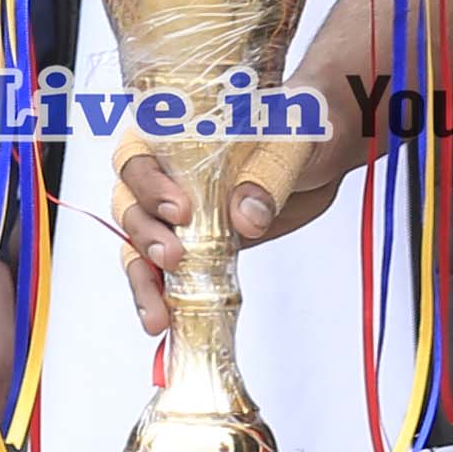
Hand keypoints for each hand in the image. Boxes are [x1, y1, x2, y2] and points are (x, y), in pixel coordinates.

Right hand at [99, 120, 362, 333]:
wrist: (323, 153)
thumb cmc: (300, 129)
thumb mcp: (290, 144)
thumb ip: (266, 176)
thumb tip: (247, 218)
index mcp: (176, 138)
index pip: (139, 158)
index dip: (149, 186)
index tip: (180, 211)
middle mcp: (165, 174)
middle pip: (129, 204)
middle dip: (144, 235)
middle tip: (174, 258)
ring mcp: (177, 213)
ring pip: (137, 243)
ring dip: (143, 277)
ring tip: (159, 312)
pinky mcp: (195, 245)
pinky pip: (164, 272)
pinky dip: (160, 298)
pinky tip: (164, 322)